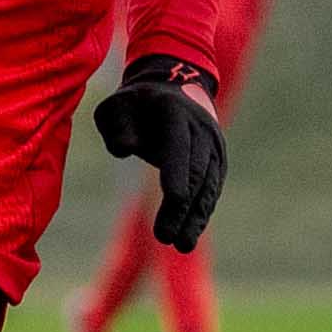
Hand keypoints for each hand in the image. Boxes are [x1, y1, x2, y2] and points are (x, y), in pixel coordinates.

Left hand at [91, 56, 229, 251]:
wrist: (173, 85)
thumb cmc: (135, 103)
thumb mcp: (114, 106)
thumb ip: (116, 127)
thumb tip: (125, 151)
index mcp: (175, 112)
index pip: (178, 145)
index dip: (177, 172)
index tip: (173, 198)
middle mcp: (201, 129)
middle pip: (196, 172)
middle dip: (182, 207)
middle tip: (166, 238)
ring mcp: (213, 145)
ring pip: (208, 186)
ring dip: (196, 217)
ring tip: (182, 245)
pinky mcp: (217, 161)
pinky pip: (211, 190)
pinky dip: (201, 213)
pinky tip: (190, 235)